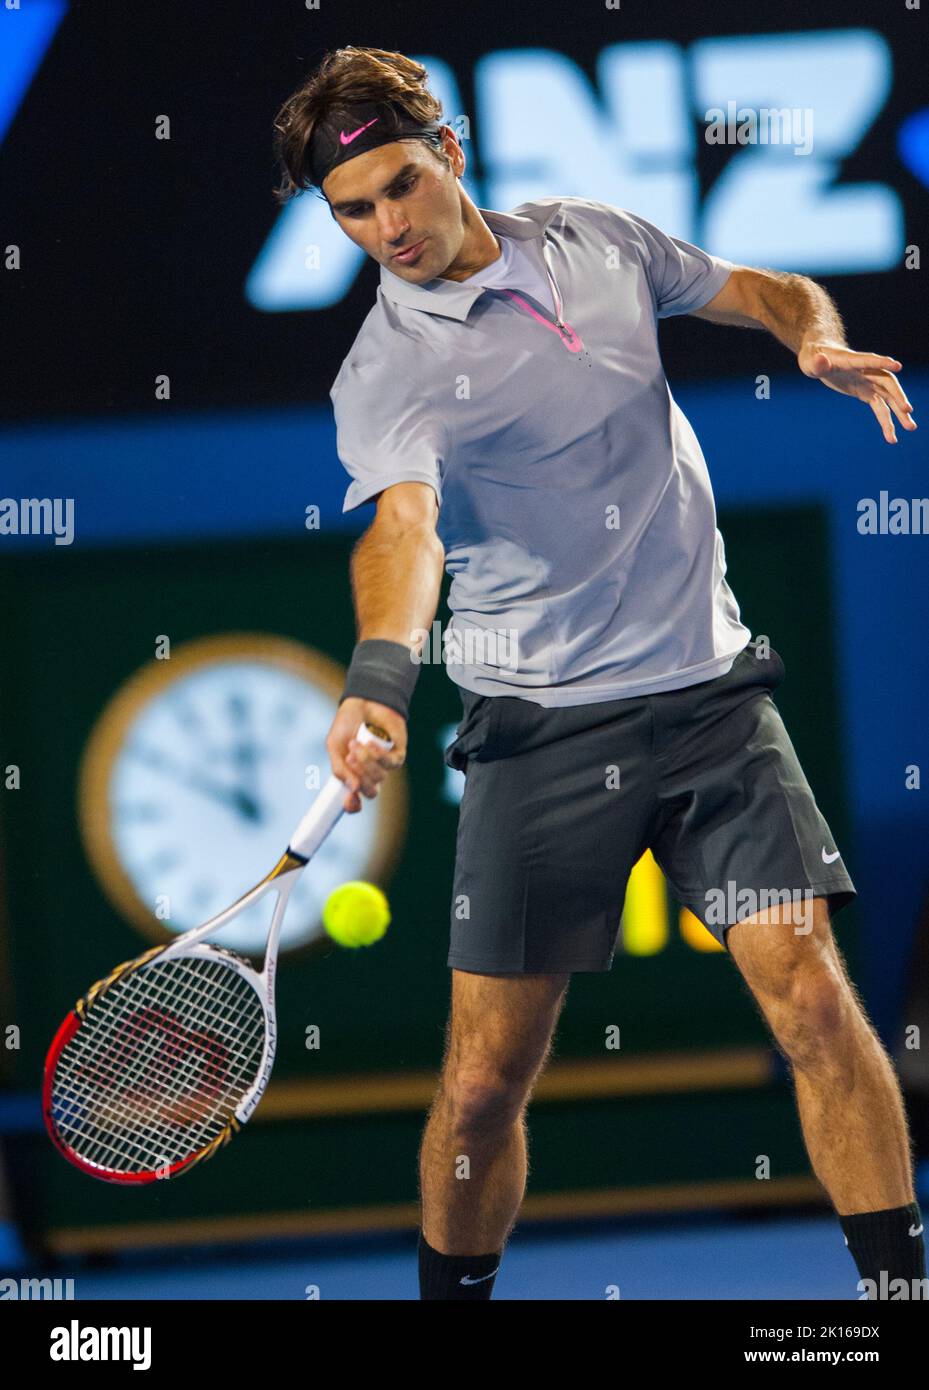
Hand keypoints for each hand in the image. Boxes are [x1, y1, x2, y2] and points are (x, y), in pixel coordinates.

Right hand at [325, 698, 406, 813]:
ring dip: (366, 761)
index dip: (352, 805)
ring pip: (379, 777)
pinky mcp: (398, 753)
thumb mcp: (334, 746)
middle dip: (359, 777)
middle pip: (370, 791)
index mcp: (354, 775)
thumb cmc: (347, 724)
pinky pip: (391, 763)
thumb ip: (339, 768)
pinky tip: (370, 743)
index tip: (347, 801)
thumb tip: (352, 789)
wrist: (363, 701)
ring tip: (356, 743)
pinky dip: (379, 755)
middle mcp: (371, 773)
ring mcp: (385, 765)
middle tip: (350, 757)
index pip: (356, 800)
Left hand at [798, 341, 916, 442]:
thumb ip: (817, 363)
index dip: (882, 363)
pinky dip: (886, 421)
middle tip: (908, 410)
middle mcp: (865, 371)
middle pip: (886, 382)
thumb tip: (821, 361)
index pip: (869, 361)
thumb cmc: (813, 357)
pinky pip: (879, 407)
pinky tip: (891, 437)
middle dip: (897, 395)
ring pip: (888, 397)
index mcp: (851, 360)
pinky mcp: (865, 391)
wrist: (819, 357)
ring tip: (911, 428)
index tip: (897, 366)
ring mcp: (867, 381)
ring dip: (899, 412)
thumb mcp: (810, 361)